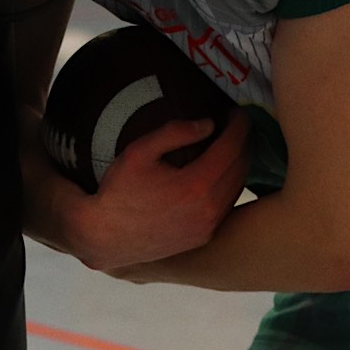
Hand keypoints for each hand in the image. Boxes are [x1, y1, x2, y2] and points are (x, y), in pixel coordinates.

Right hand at [66, 110, 251, 272]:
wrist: (106, 237)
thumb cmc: (119, 192)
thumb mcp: (139, 152)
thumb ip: (175, 132)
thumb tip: (208, 124)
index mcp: (196, 185)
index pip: (232, 147)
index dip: (239, 126)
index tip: (237, 112)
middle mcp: (209, 209)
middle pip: (241, 167)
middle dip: (244, 141)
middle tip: (237, 124)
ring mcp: (208, 227)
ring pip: (238, 187)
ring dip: (240, 163)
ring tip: (231, 144)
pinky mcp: (203, 237)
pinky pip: (227, 205)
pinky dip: (230, 184)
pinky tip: (220, 172)